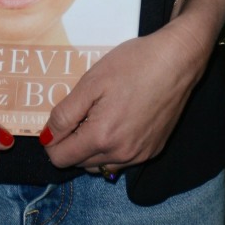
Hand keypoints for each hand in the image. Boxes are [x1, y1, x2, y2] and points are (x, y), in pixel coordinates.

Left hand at [39, 17, 213, 173]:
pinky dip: (111, 147)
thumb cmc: (133, 65)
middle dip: (71, 143)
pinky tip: (118, 119)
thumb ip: (65, 114)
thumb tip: (47, 138)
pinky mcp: (153, 151)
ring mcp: (140, 156)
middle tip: (80, 111)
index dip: (52, 140)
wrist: (177, 61)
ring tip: (99, 114)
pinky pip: (122, 159)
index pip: (60, 159)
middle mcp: (122, 155)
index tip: (58, 120)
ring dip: (91, 147)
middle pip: (79, 163)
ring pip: (100, 164)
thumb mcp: (91, 82)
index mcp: (102, 138)